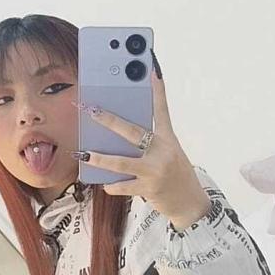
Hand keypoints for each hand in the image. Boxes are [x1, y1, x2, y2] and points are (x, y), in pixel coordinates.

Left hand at [70, 62, 210, 228]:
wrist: (190, 203)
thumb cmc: (175, 175)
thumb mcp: (168, 154)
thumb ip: (149, 144)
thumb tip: (119, 137)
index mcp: (168, 140)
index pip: (162, 110)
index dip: (158, 90)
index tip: (152, 70)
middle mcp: (162, 152)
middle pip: (133, 132)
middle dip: (110, 121)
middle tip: (92, 111)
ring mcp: (155, 170)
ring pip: (121, 162)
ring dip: (100, 159)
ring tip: (84, 154)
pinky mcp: (148, 188)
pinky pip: (123, 185)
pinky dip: (112, 185)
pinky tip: (106, 184)